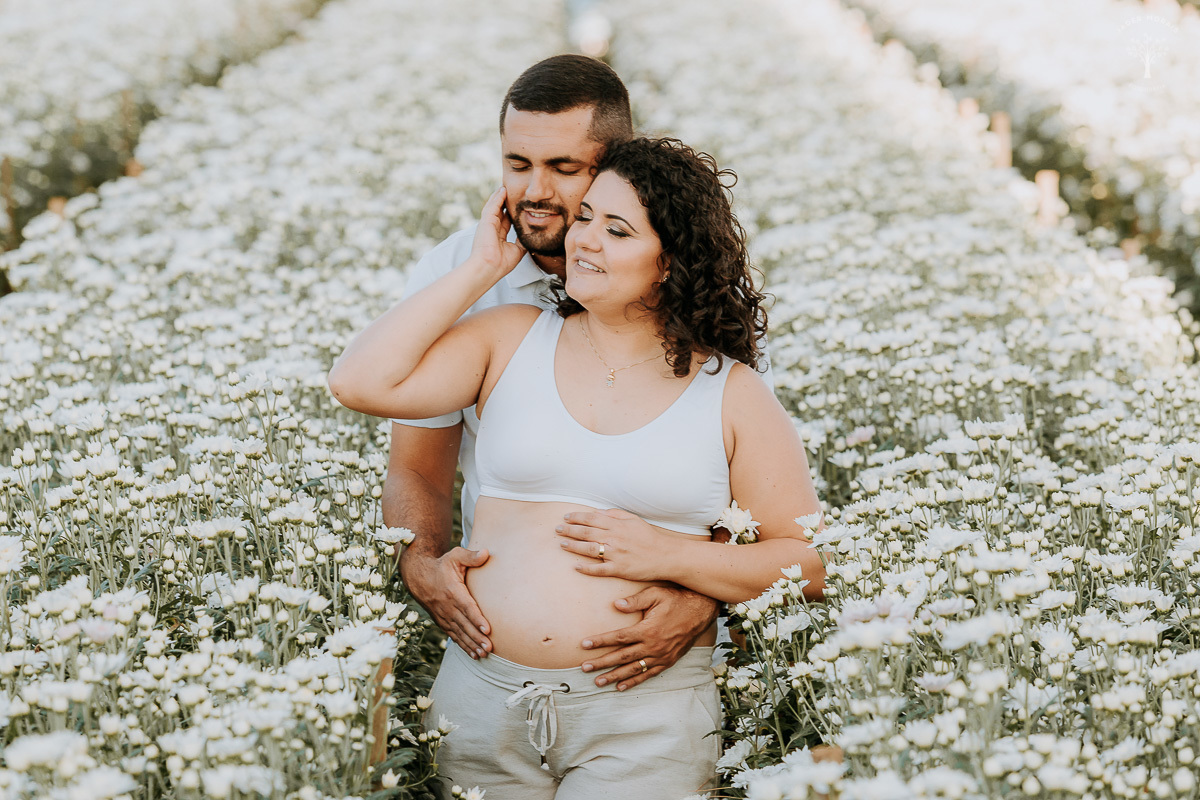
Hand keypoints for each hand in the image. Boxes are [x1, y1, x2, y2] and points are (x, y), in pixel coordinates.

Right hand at [401, 545, 492, 657]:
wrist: (419, 576)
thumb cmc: (442, 565)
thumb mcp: (455, 556)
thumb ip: (471, 556)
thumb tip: (487, 553)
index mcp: (453, 591)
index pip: (467, 607)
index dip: (477, 619)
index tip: (488, 630)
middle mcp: (447, 606)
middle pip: (464, 624)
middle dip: (477, 637)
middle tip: (489, 648)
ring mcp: (444, 616)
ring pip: (459, 633)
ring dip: (471, 645)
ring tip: (484, 654)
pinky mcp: (442, 622)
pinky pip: (454, 636)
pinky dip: (463, 646)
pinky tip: (474, 654)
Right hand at [470, 186, 526, 278]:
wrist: (490, 267)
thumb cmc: (502, 263)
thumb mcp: (517, 250)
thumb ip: (522, 241)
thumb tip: (530, 235)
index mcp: (498, 237)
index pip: (506, 222)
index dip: (512, 214)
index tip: (520, 207)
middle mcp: (492, 230)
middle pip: (500, 212)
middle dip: (505, 203)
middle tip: (513, 192)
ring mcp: (487, 225)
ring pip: (494, 207)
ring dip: (500, 197)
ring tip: (506, 187)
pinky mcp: (485, 221)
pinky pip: (492, 206)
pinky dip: (497, 197)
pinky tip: (503, 190)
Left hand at [555, 508, 673, 581]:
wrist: (665, 555)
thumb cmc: (649, 537)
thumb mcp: (633, 520)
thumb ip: (615, 514)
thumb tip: (598, 511)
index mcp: (617, 525)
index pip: (591, 519)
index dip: (576, 517)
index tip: (566, 517)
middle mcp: (614, 538)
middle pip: (586, 533)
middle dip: (569, 530)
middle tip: (557, 529)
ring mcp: (616, 554)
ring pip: (589, 549)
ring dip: (573, 546)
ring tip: (562, 544)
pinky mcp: (619, 569)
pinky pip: (599, 569)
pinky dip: (586, 568)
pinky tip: (576, 566)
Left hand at [579, 585, 719, 690]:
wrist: (700, 611)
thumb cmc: (676, 600)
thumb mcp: (656, 595)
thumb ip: (635, 601)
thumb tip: (616, 604)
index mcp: (648, 630)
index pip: (618, 638)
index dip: (600, 641)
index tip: (584, 645)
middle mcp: (653, 646)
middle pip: (622, 657)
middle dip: (602, 663)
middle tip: (584, 668)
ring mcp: (660, 656)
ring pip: (633, 669)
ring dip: (614, 676)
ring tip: (598, 682)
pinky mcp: (667, 661)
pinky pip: (648, 674)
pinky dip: (634, 682)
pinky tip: (621, 687)